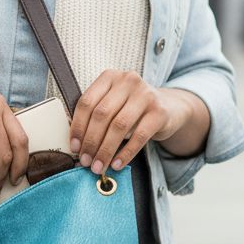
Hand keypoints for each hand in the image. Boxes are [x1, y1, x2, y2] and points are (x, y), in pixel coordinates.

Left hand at [67, 70, 196, 175]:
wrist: (169, 107)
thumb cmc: (132, 109)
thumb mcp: (113, 104)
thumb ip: (96, 115)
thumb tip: (77, 145)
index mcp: (110, 77)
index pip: (87, 102)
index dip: (78, 127)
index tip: (74, 147)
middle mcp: (128, 81)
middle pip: (102, 115)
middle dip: (91, 141)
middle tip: (85, 160)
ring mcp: (146, 94)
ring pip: (119, 126)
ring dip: (105, 150)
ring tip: (99, 166)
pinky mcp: (159, 111)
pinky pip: (139, 136)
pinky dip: (125, 153)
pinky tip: (117, 164)